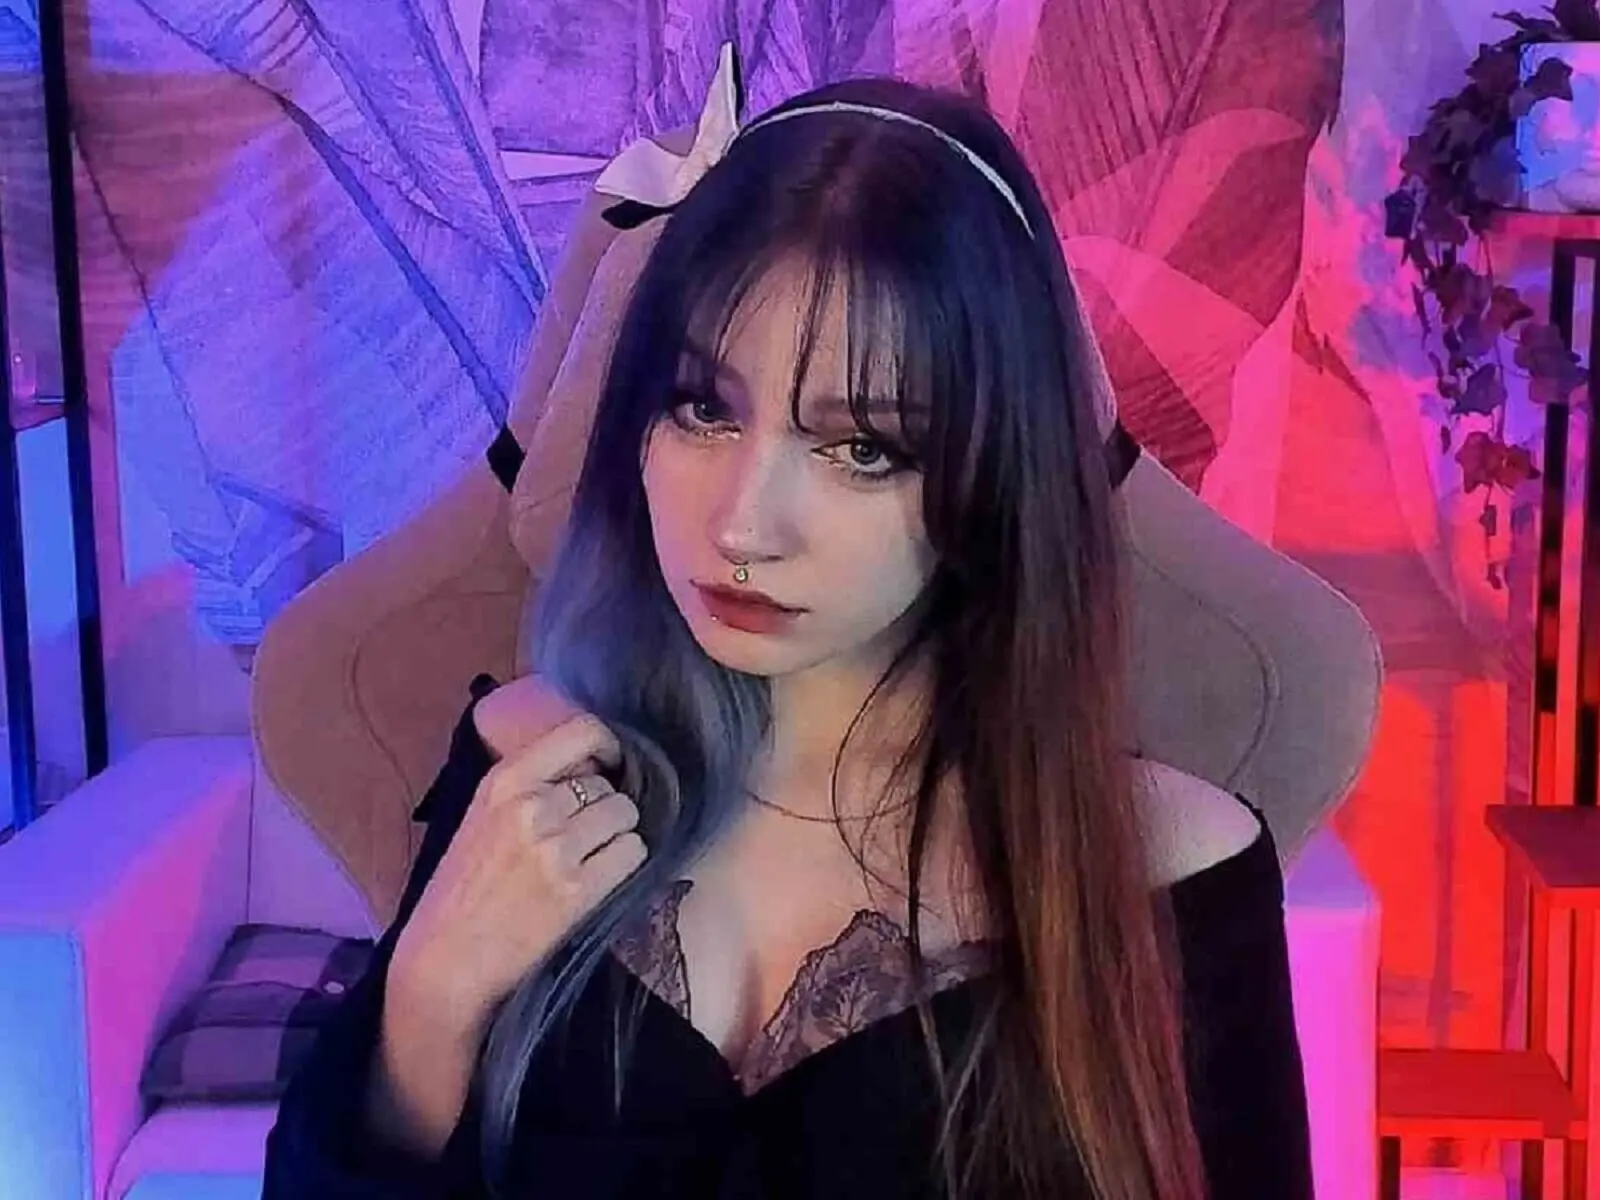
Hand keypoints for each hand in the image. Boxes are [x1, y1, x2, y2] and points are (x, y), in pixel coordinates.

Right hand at [389, 710, 647, 1040]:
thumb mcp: (481, 816)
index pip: (582, 731)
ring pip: (625, 815)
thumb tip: (589, 766)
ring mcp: (557, 848)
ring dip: (617, 834)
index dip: (608, 746)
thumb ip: (529, 786)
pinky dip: (625, 862)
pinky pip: (633, 852)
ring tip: (592, 856)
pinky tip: (601, 876)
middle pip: (607, 785)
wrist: (445, 958)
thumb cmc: (460, 890)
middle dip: (604, 807)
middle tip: (584, 836)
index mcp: (504, 782)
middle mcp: (532, 806)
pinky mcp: (578, 890)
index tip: (611, 763)